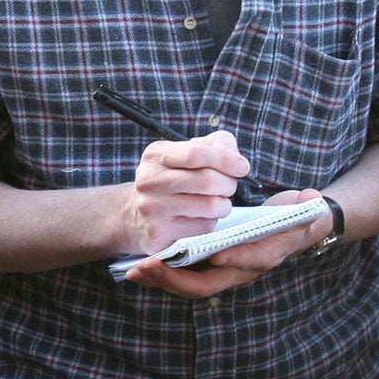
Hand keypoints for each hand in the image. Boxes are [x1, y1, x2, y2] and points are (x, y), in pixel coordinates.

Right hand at [121, 130, 249, 256]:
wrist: (135, 214)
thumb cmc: (173, 179)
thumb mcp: (187, 153)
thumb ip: (217, 146)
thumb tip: (239, 163)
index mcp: (156, 155)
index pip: (196, 153)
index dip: (226, 160)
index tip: (242, 167)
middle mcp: (150, 180)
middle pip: (207, 181)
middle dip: (228, 184)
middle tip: (228, 187)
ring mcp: (152, 208)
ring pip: (210, 206)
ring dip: (223, 205)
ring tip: (217, 202)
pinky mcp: (160, 232)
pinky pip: (203, 226)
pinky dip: (211, 221)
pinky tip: (201, 217)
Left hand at [125, 188, 331, 300]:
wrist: (298, 227)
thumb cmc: (298, 215)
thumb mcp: (304, 208)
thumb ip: (307, 205)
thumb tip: (312, 199)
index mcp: (266, 254)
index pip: (248, 263)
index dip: (232, 260)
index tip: (213, 255)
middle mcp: (243, 269)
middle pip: (207, 284)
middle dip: (175, 279)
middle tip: (147, 267)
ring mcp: (225, 272)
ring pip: (190, 286)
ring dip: (161, 280)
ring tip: (135, 271)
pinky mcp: (210, 268)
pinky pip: (183, 278)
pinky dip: (161, 275)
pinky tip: (140, 269)